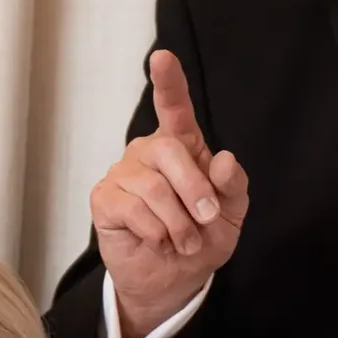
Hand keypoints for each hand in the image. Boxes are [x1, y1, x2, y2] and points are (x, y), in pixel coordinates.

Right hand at [91, 50, 249, 337]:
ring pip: (153, 188)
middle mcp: (149, 153)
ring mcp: (123, 174)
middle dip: (194, 191)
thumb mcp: (231, 215)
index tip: (162, 58)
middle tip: (207, 221)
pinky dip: (154, 232)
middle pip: (170, 151)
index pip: (174, 108)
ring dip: (177, 224)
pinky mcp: (104, 199)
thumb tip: (222, 160)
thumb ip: (233, 186)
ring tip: (183, 242)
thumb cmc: (202, 239)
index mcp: (182, 147)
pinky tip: (158, 241)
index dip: (169, 83)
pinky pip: (132, 209)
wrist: (174, 280)